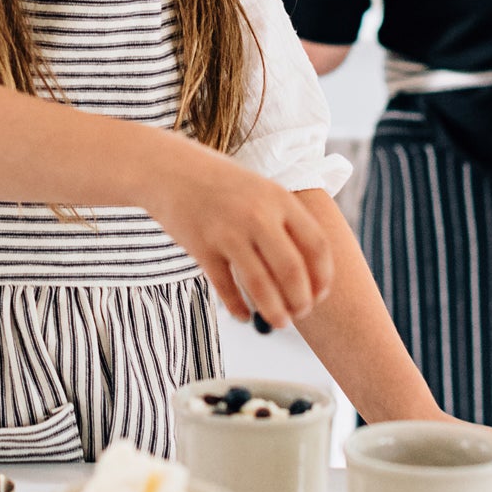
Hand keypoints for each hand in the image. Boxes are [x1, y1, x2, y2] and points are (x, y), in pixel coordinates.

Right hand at [142, 148, 338, 329]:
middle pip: (292, 270)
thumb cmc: (220, 181)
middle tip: (300, 314)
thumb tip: (310, 265)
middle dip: (301, 300)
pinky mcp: (201, 248)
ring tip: (280, 323)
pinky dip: (238, 308)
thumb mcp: (260, 189)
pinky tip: (243, 316)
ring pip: (260, 285)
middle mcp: (257, 215)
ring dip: (274, 311)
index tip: (320, 294)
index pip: (316, 245)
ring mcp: (228, 232)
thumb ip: (284, 219)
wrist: (168, 169)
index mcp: (279, 199)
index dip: (323, 276)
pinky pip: (226, 288)